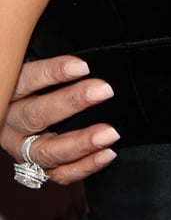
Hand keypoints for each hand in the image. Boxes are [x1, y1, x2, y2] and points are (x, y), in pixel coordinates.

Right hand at [2, 56, 118, 184]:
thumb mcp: (35, 61)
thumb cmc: (35, 81)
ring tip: (110, 133)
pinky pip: (58, 174)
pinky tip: (107, 154)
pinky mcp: (35, 167)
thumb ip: (52, 55)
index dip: (54, 72)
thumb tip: (81, 45)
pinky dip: (84, 167)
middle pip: (36, 116)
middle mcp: (10, 122)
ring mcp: (21, 148)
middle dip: (72, 103)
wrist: (16, 110)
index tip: (83, 66)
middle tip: (104, 91)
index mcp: (10, 91)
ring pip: (46, 151)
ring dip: (81, 143)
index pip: (29, 79)